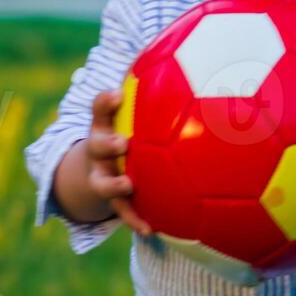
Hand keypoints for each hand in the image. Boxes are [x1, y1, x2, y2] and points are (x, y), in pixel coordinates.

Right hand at [83, 89, 152, 236]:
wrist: (98, 169)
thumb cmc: (129, 133)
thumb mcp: (134, 114)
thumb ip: (158, 96)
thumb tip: (199, 66)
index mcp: (106, 126)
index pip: (100, 109)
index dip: (106, 101)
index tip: (116, 94)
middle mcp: (100, 151)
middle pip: (97, 145)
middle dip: (108, 144)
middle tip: (123, 143)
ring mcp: (103, 177)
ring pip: (103, 183)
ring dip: (114, 185)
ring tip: (129, 186)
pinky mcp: (114, 201)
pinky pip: (124, 212)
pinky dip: (136, 220)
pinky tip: (151, 229)